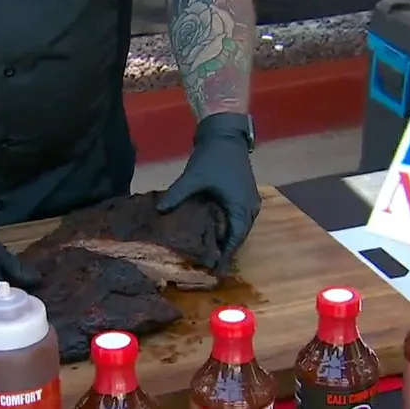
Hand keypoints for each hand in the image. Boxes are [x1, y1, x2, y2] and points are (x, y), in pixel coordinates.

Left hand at [158, 112, 259, 272]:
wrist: (225, 136)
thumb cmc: (212, 158)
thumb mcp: (194, 177)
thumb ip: (178, 195)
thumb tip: (160, 211)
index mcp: (241, 206)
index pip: (235, 239)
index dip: (226, 256)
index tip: (217, 272)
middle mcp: (249, 207)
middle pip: (240, 236)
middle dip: (228, 251)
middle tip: (213, 267)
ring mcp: (249, 200)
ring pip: (241, 227)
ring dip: (229, 240)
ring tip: (214, 254)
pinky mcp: (244, 195)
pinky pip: (240, 218)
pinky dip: (230, 228)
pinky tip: (216, 233)